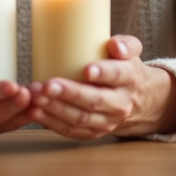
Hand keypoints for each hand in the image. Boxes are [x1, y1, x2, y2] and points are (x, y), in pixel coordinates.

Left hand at [26, 35, 175, 138]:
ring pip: (80, 118)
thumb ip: (125, 44)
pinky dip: (51, 122)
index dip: (103, 73)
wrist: (139, 101)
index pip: (117, 75)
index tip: (87, 70)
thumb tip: (115, 45)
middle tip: (47, 85)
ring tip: (35, 97)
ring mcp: (107, 121)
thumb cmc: (126, 68)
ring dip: (55, 109)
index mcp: (129, 79)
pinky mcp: (94, 132)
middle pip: (94, 100)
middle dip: (69, 94)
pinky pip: (72, 130)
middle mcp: (120, 103)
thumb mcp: (132, 51)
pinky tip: (35, 111)